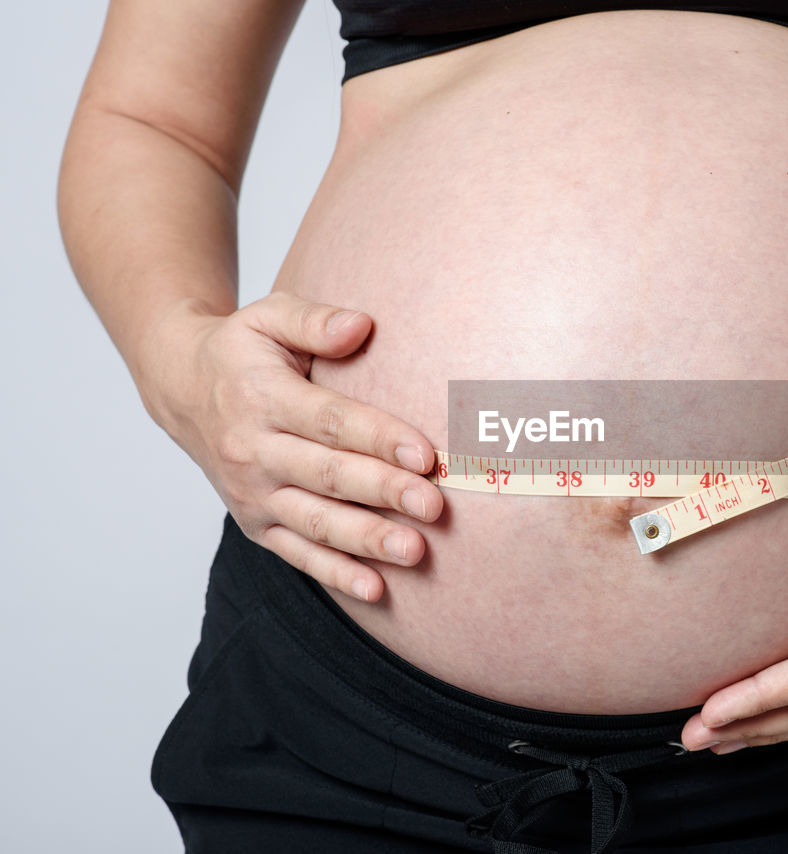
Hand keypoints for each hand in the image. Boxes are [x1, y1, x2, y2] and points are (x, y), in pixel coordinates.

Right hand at [141, 292, 442, 602]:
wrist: (180, 389)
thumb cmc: (241, 350)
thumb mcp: (268, 316)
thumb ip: (314, 320)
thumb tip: (361, 324)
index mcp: (262, 397)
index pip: (330, 421)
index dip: (378, 437)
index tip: (424, 453)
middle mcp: (252, 451)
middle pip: (328, 476)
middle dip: (384, 492)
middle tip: (433, 506)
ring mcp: (252, 494)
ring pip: (316, 522)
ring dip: (367, 540)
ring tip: (415, 551)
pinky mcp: (255, 525)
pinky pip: (298, 554)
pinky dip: (336, 574)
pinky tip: (377, 589)